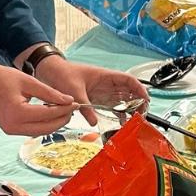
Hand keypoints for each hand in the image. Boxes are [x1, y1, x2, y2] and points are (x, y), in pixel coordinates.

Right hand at [0, 61, 75, 135]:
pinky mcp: (9, 130)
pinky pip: (31, 130)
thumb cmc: (1, 78)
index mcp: (18, 113)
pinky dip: (42, 123)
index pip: (49, 115)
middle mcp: (14, 126)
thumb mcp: (28, 81)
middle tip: (72, 108)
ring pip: (40, 131)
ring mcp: (11, 130)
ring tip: (63, 110)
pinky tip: (50, 113)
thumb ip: (50, 92)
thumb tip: (68, 100)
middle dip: (62, 119)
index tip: (75, 102)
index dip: (64, 109)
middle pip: (47, 128)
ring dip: (53, 123)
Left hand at [34, 57, 148, 127]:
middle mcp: (106, 84)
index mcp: (104, 76)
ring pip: (122, 100)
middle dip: (138, 102)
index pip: (128, 80)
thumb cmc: (62, 74)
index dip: (139, 89)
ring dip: (129, 109)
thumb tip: (94, 122)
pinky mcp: (96, 99)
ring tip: (134, 122)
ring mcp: (102, 92)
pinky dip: (118, 114)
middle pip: (129, 92)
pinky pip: (111, 106)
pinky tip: (121, 123)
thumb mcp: (73, 90)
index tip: (146, 100)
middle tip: (141, 116)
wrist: (49, 72)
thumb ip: (84, 106)